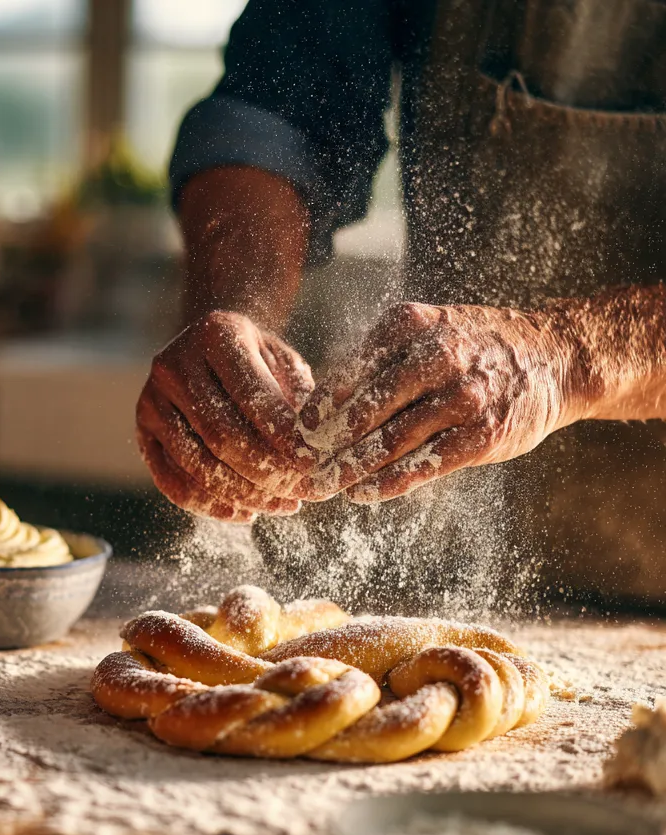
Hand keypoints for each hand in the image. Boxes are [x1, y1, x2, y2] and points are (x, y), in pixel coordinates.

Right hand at [137, 311, 325, 521]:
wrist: (209, 349)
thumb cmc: (258, 359)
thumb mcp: (284, 361)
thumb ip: (301, 397)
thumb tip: (317, 445)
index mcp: (215, 334)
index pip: (251, 394)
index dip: (282, 435)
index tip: (312, 463)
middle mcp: (174, 365)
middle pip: (221, 434)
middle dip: (266, 471)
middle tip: (300, 493)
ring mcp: (151, 401)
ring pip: (197, 464)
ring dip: (244, 494)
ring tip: (282, 507)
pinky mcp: (143, 434)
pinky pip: (172, 482)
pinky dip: (210, 506)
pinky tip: (246, 513)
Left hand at [299, 302, 580, 501]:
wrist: (552, 356)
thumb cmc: (472, 348)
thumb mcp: (427, 331)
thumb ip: (380, 360)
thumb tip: (319, 405)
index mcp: (412, 325)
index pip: (351, 371)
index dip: (319, 408)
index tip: (297, 433)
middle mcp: (437, 355)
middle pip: (367, 408)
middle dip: (328, 443)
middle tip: (301, 466)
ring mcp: (463, 396)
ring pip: (391, 439)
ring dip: (351, 468)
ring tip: (324, 486)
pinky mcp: (483, 434)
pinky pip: (425, 463)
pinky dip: (389, 482)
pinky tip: (363, 494)